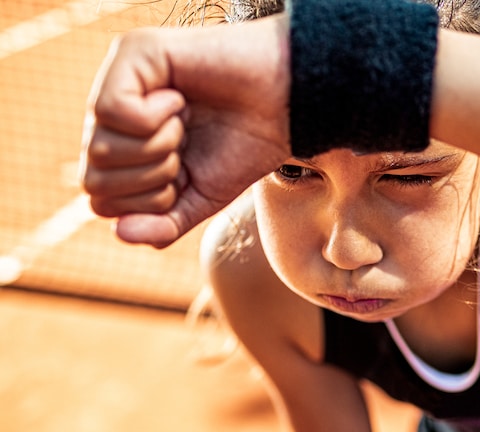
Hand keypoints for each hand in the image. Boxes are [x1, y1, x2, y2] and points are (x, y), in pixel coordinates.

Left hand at [80, 15, 291, 247]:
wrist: (289, 104)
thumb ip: (163, 225)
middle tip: (184, 150)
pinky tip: (178, 100)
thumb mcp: (202, 199)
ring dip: (156, 150)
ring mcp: (120, 80)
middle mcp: (115, 112)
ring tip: (184, 123)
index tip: (183, 177)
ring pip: (100, 146)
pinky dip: (152, 119)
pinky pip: (112, 109)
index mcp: (127, 147)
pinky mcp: (133, 52)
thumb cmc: (248, 145)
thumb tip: (120, 233)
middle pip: (94, 178)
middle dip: (151, 180)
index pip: (100, 200)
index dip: (145, 204)